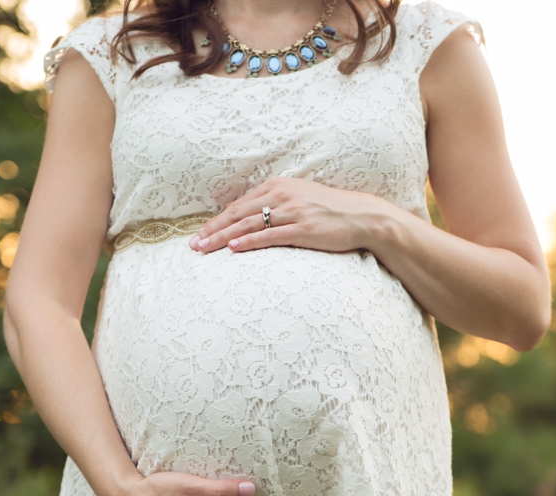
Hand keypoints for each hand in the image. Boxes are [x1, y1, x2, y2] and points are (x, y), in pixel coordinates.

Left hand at [186, 177, 395, 254]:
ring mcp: (292, 212)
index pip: (238, 205)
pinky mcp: (303, 229)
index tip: (199, 234)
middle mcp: (282, 196)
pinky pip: (270, 236)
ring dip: (223, 238)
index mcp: (278, 186)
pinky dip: (250, 242)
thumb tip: (243, 215)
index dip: (216, 220)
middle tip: (193, 245)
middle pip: (238, 215)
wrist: (362, 216)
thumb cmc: (328, 210)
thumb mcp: (297, 199)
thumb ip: (271, 204)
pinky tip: (233, 249)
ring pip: (249, 225)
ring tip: (204, 249)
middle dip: (212, 230)